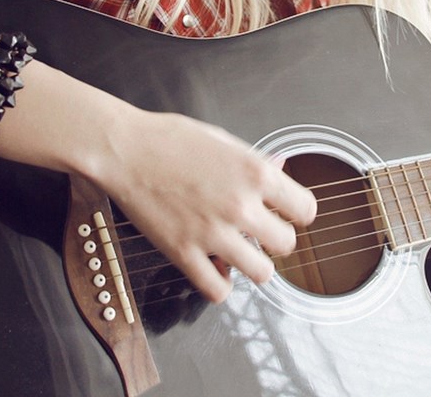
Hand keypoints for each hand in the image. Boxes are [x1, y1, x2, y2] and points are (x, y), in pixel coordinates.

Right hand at [92, 108, 316, 302]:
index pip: (306, 210)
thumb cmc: (170, 139)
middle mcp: (241, 206)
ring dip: (253, 264)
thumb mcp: (223, 140)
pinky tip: (214, 268)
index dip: (296, 213)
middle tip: (258, 232)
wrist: (124, 149)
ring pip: (262, 273)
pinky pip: (218, 291)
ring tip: (239, 252)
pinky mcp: (184, 253)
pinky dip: (220, 284)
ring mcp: (213, 233)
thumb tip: (282, 168)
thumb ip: (255, 161)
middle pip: (287, 245)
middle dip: (274, 239)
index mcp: (256, 173)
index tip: (284, 213)